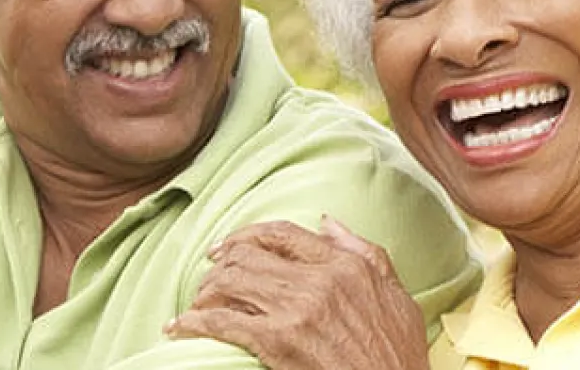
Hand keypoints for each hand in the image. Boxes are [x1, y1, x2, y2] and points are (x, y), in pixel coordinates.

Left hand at [165, 217, 430, 369]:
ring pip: (230, 281)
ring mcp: (296, 309)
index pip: (282, 234)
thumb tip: (328, 222)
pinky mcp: (277, 340)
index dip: (246, 236)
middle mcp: (318, 280)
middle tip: (206, 281)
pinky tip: (181, 327)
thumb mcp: (397, 297)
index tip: (226, 247)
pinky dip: (194, 322)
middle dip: (219, 266)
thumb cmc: (398, 356)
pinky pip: (221, 321)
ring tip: (196, 306)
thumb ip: (365, 254)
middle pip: (248, 255)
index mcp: (345, 266)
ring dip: (205, 293)